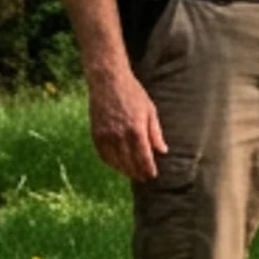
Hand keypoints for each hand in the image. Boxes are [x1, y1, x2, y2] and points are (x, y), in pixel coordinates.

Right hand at [88, 67, 166, 181]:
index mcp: (136, 129)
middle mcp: (120, 135)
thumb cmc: (133, 93)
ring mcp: (106, 135)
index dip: (148, 169)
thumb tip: (163, 151)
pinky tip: (117, 164)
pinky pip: (103, 155)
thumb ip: (155, 132)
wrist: (108, 81)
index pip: (143, 157)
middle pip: (130, 163)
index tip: (152, 175)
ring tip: (132, 173)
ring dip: (124, 170)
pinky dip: (111, 163)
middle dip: (137, 172)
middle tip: (143, 178)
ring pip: (116, 162)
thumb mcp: (150, 110)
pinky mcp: (96, 134)